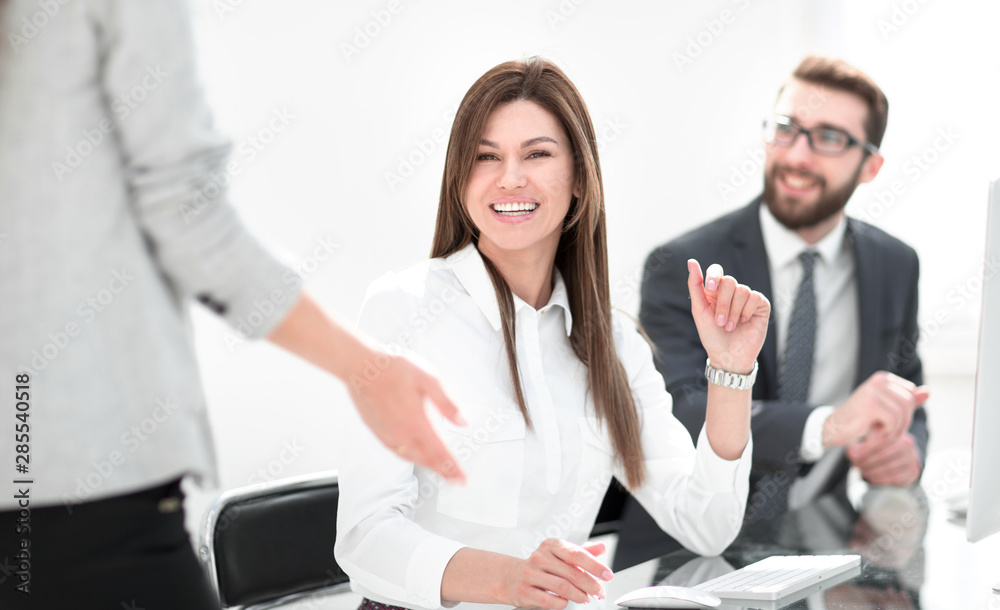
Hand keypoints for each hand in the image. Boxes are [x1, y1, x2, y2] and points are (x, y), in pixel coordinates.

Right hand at [349, 353, 467, 484]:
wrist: (361, 368)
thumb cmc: (393, 369)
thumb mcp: (428, 378)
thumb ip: (446, 402)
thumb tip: (463, 421)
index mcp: (417, 422)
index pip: (440, 452)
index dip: (453, 468)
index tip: (462, 479)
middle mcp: (402, 434)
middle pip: (427, 460)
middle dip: (444, 471)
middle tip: (456, 480)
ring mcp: (389, 435)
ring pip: (413, 458)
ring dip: (428, 466)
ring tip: (440, 471)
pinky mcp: (379, 432)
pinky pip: (398, 452)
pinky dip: (411, 458)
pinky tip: (415, 456)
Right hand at [502, 539, 612, 608]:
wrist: (512, 577)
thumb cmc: (542, 566)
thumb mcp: (561, 555)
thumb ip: (582, 552)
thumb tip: (601, 547)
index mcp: (551, 545)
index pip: (577, 554)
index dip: (595, 565)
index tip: (608, 575)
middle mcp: (540, 557)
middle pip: (572, 573)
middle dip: (591, 585)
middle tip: (599, 592)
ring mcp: (530, 573)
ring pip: (562, 588)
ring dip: (579, 596)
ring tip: (585, 598)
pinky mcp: (524, 590)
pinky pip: (549, 601)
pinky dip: (562, 603)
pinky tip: (565, 601)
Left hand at [687, 260, 769, 373]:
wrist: (729, 357)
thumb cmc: (712, 335)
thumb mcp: (699, 310)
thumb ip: (695, 286)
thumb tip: (691, 261)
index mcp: (715, 291)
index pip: (717, 270)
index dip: (714, 276)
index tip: (710, 289)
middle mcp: (732, 292)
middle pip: (729, 281)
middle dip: (722, 303)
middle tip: (720, 322)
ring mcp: (747, 298)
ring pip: (742, 290)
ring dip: (733, 311)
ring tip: (730, 327)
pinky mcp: (760, 305)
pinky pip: (755, 297)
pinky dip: (746, 311)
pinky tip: (744, 322)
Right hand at [824, 371, 928, 447]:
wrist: (834, 428)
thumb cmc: (860, 419)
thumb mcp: (886, 409)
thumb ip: (906, 400)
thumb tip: (928, 392)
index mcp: (882, 378)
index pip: (910, 393)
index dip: (907, 411)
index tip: (892, 422)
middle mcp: (878, 381)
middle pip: (909, 403)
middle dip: (903, 422)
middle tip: (889, 432)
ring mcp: (873, 391)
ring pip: (902, 413)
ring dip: (895, 430)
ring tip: (881, 434)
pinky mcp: (870, 405)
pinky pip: (893, 421)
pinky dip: (887, 433)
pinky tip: (875, 435)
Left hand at [847, 431, 921, 486]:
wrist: (903, 460)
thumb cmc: (884, 448)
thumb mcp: (873, 442)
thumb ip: (862, 446)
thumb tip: (851, 453)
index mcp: (897, 432)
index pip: (879, 440)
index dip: (865, 448)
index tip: (852, 455)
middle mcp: (908, 444)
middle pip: (883, 454)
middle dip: (867, 460)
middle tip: (855, 464)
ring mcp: (912, 458)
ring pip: (889, 466)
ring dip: (872, 470)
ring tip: (861, 471)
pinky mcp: (913, 471)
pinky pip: (895, 476)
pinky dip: (880, 478)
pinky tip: (870, 478)